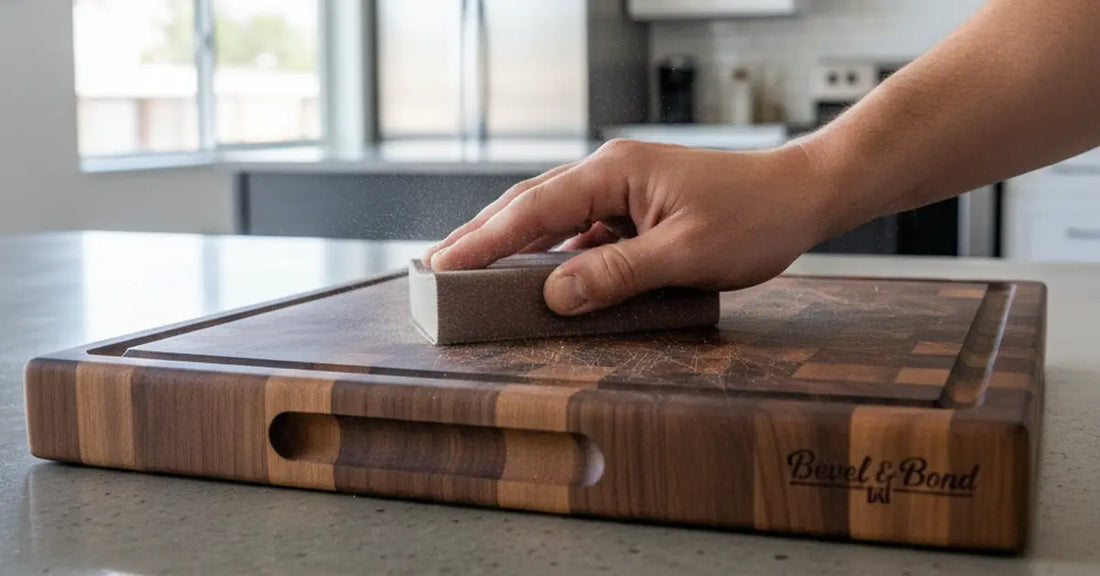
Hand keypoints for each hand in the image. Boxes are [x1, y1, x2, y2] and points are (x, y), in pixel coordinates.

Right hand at [422, 139, 840, 315]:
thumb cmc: (753, 216)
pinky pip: (582, 234)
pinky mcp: (634, 211)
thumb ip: (615, 275)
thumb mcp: (683, 255)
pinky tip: (539, 280)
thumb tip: (555, 295)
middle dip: (481, 236)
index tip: (442, 265)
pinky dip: (555, 256)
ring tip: (471, 274)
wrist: (800, 196)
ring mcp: (621, 191)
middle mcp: (610, 173)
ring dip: (513, 246)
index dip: (482, 241)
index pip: (532, 209)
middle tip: (437, 267)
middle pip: (529, 205)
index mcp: (614, 171)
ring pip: (552, 219)